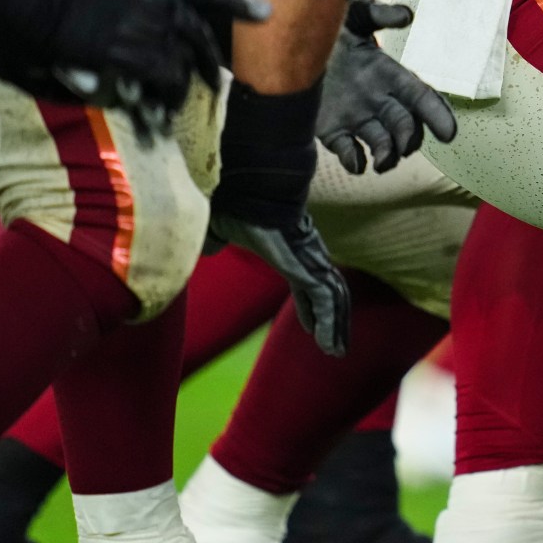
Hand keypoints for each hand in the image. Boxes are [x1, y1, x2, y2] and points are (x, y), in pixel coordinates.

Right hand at [0, 0, 265, 143]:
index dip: (240, 5)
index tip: (268, 13)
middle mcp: (160, 6)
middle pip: (199, 40)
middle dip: (208, 65)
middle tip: (212, 83)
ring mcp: (146, 30)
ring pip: (179, 68)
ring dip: (177, 92)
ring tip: (172, 111)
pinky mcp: (126, 55)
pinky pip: (156, 85)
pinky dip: (159, 103)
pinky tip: (157, 118)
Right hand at [209, 209, 350, 355]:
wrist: (246, 190)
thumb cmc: (234, 204)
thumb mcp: (222, 229)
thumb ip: (217, 242)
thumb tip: (207, 249)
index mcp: (291, 250)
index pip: (307, 285)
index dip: (311, 309)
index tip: (312, 329)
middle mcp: (307, 256)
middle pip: (328, 293)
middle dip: (333, 322)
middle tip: (335, 349)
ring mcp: (310, 260)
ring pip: (332, 299)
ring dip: (335, 327)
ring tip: (335, 352)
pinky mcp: (308, 266)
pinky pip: (324, 299)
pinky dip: (328, 321)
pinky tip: (327, 342)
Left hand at [316, 1, 456, 173]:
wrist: (287, 44)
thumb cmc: (326, 26)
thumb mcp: (353, 14)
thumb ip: (379, 12)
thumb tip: (407, 16)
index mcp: (389, 75)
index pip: (422, 98)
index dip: (438, 115)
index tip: (448, 134)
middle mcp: (378, 101)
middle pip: (405, 126)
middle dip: (410, 139)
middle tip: (406, 146)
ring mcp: (356, 118)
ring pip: (382, 144)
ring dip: (388, 157)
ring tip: (382, 163)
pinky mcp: (332, 131)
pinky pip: (348, 152)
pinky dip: (355, 162)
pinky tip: (356, 163)